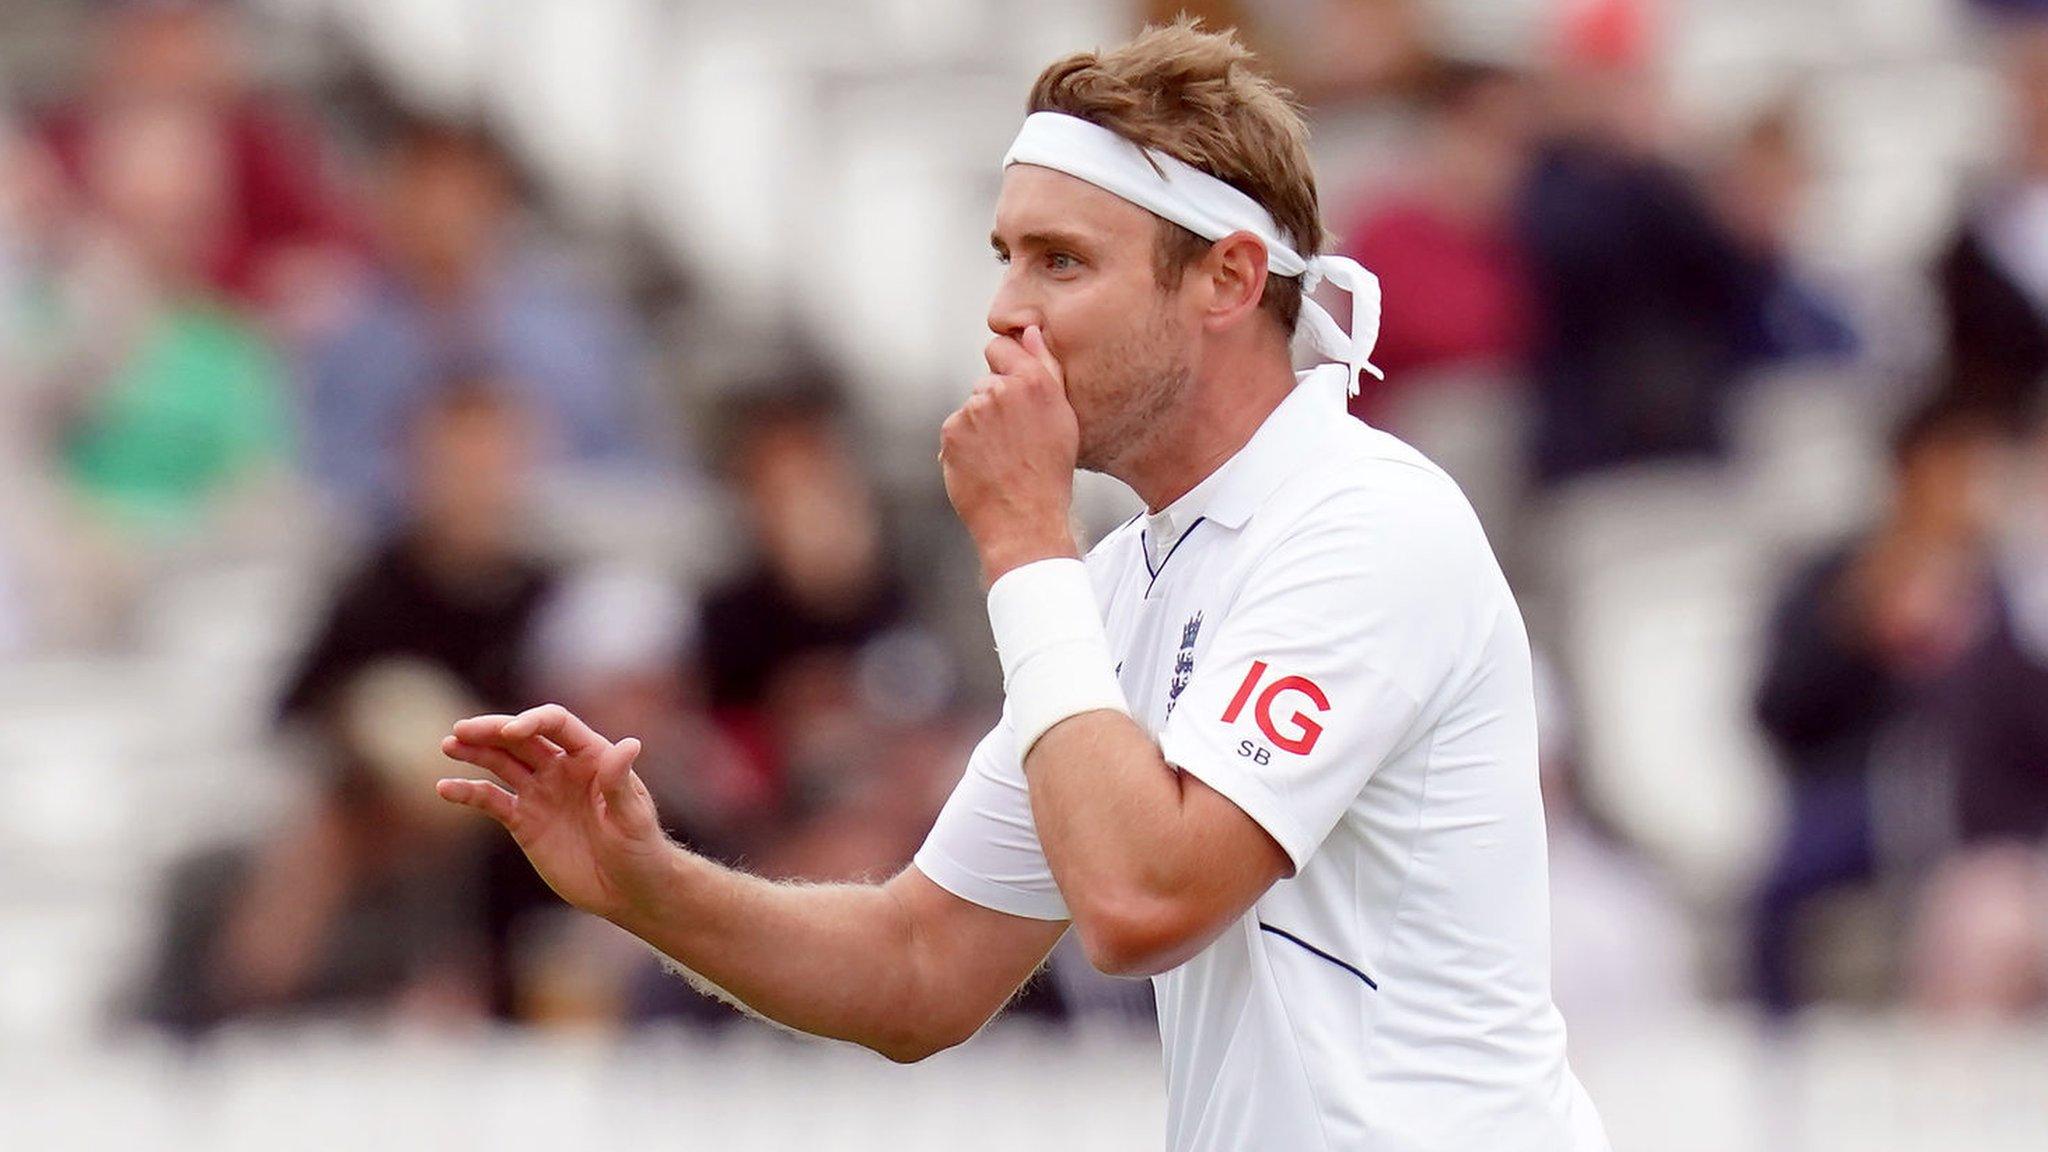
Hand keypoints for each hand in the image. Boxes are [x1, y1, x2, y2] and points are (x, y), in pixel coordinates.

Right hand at [437, 704, 672, 922]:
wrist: (628, 890)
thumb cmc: (640, 850)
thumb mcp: (633, 817)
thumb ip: (620, 782)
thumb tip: (629, 743)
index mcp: (592, 756)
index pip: (557, 725)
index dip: (533, 721)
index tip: (511, 731)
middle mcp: (562, 768)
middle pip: (521, 738)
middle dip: (492, 730)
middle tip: (461, 730)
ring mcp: (540, 793)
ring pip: (502, 763)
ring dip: (475, 752)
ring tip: (449, 745)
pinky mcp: (524, 821)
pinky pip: (491, 800)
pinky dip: (468, 792)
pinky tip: (445, 788)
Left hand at [940, 325, 1081, 583]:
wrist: (1024, 519)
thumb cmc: (1050, 472)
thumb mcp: (1063, 417)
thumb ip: (1045, 366)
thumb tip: (1028, 331)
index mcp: (1033, 382)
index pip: (1000, 347)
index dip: (1004, 366)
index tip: (1012, 391)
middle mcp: (1000, 390)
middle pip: (986, 383)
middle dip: (995, 404)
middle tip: (1014, 440)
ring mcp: (973, 410)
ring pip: (971, 409)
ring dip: (980, 427)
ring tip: (1001, 458)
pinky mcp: (951, 432)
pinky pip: (955, 431)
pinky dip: (964, 446)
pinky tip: (983, 466)